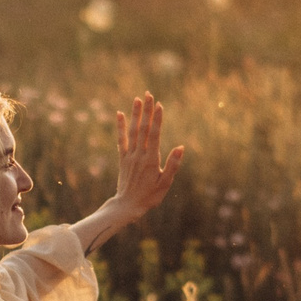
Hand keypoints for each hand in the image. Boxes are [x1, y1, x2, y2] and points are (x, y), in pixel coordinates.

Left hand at [109, 91, 182, 222]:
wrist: (127, 206)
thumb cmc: (150, 197)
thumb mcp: (165, 183)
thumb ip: (173, 165)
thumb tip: (180, 147)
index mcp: (151, 160)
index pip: (154, 135)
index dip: (156, 119)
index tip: (159, 104)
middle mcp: (139, 155)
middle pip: (143, 129)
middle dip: (146, 111)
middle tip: (149, 94)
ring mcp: (129, 156)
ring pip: (133, 131)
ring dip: (135, 114)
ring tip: (137, 99)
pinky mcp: (123, 159)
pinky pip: (121, 140)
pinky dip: (121, 126)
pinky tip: (120, 114)